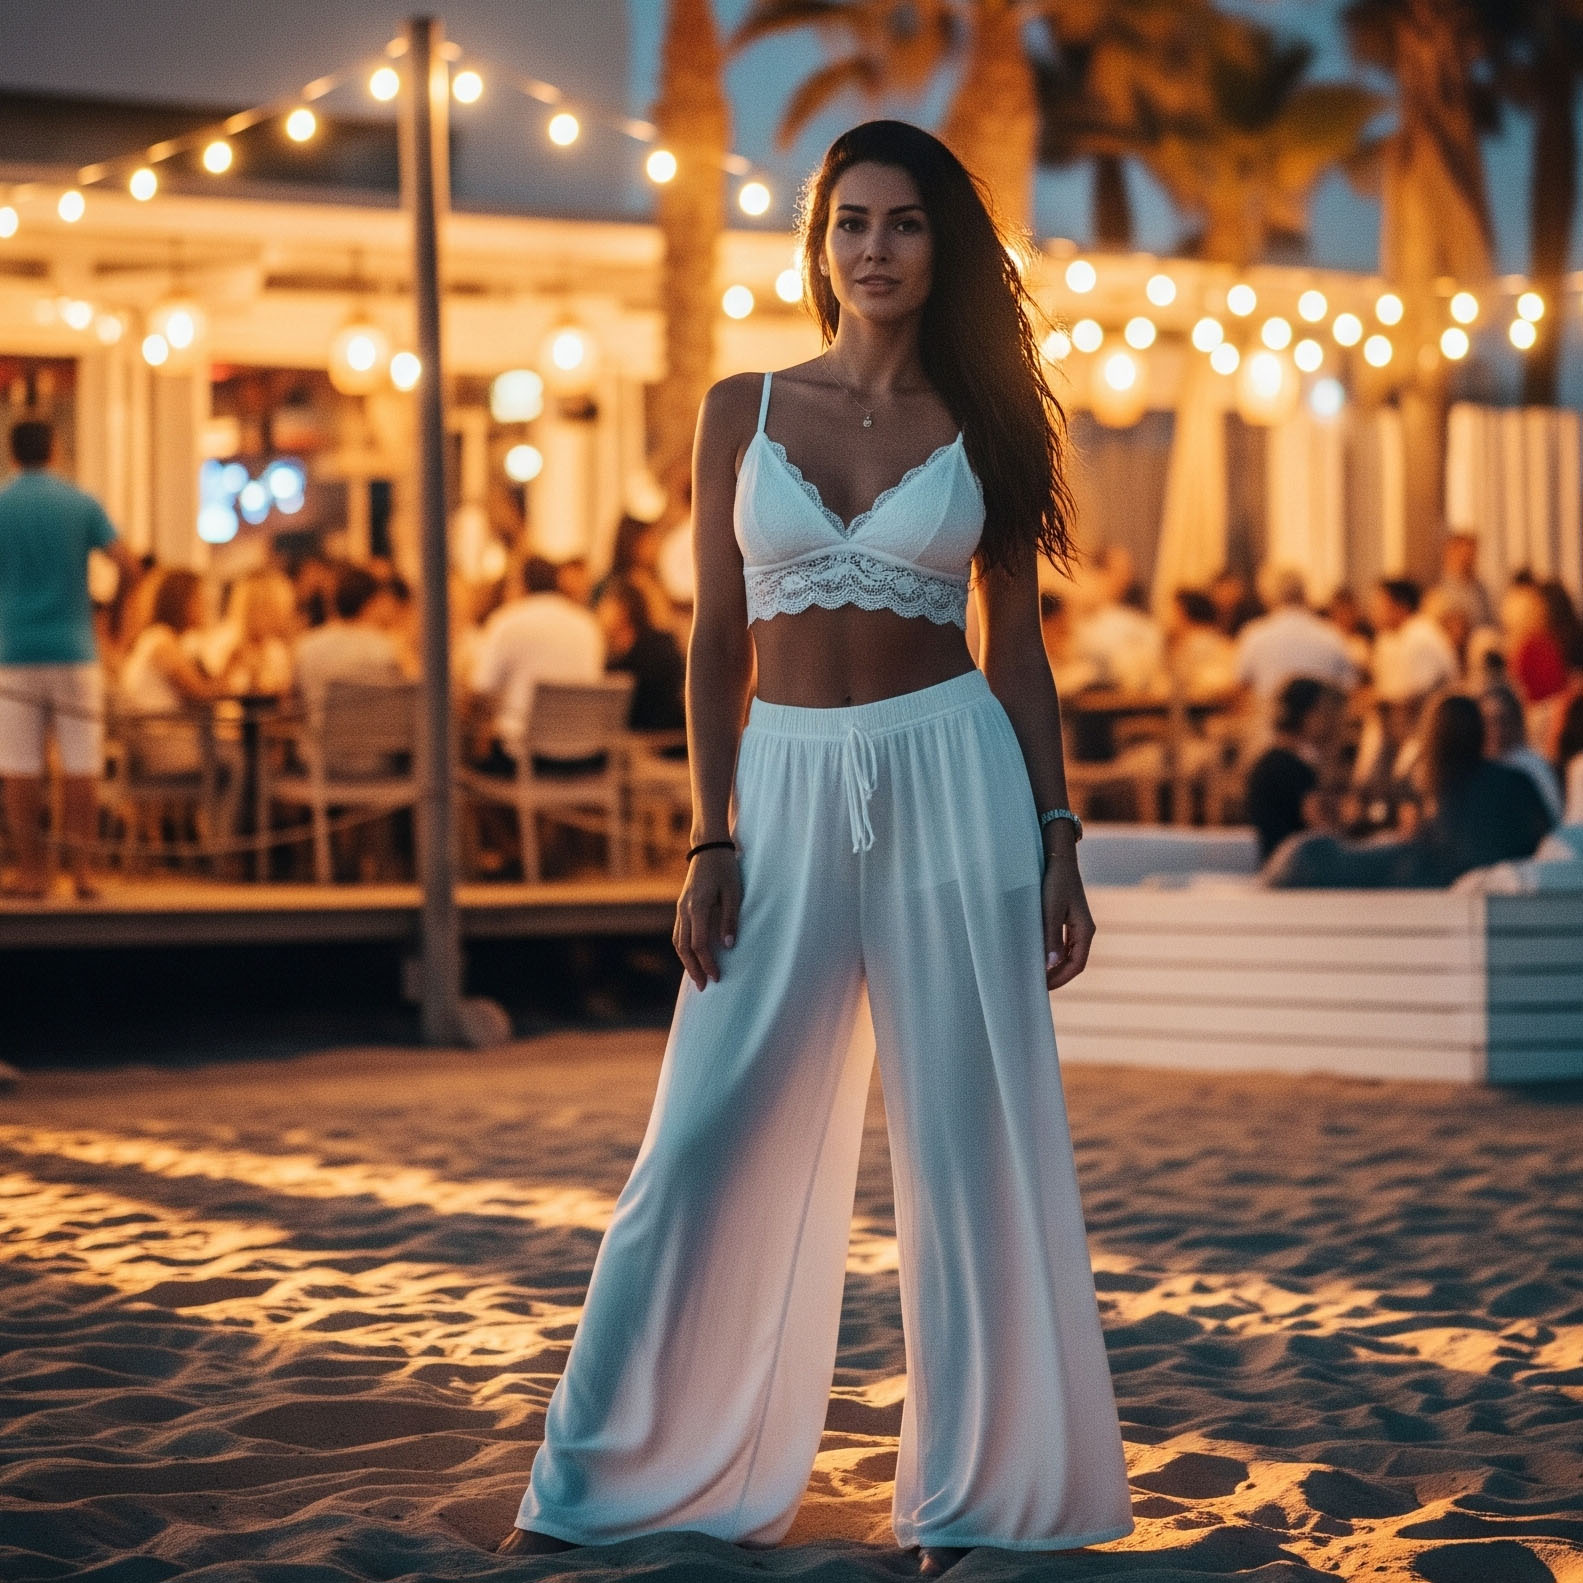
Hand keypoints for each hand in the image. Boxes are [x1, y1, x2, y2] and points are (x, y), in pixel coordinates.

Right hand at [673, 847, 741, 989]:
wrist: (708, 847)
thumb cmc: (725, 868)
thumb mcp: (733, 892)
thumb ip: (730, 919)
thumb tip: (728, 946)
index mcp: (697, 907)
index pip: (699, 944)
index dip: (707, 963)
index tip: (717, 977)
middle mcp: (684, 910)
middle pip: (683, 947)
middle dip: (693, 969)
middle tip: (703, 987)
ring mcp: (680, 908)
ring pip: (677, 941)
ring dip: (686, 961)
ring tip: (697, 976)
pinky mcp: (682, 905)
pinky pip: (679, 933)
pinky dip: (684, 948)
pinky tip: (693, 957)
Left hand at [1041, 841, 1094, 990]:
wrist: (1059, 858)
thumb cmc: (1055, 882)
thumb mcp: (1050, 910)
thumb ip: (1051, 937)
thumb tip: (1051, 964)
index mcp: (1085, 930)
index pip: (1076, 964)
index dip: (1061, 979)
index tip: (1043, 988)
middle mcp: (1084, 930)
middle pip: (1074, 962)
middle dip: (1058, 976)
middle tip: (1037, 985)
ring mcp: (1077, 925)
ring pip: (1069, 954)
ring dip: (1056, 966)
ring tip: (1037, 974)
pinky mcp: (1069, 919)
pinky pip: (1064, 944)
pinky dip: (1054, 954)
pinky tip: (1041, 956)